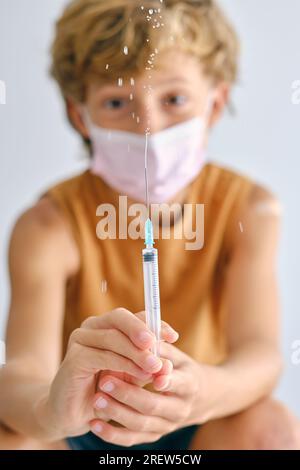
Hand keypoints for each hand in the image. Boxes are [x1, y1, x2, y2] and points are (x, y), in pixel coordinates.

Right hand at [36, 308, 178, 439]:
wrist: (75, 413)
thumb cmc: (107, 390)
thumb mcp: (133, 374)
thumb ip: (148, 365)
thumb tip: (169, 363)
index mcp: (107, 325)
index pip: (134, 316)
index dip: (154, 323)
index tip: (174, 336)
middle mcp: (92, 327)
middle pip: (120, 317)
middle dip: (142, 330)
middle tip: (157, 344)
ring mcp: (80, 339)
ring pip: (113, 337)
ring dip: (136, 352)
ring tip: (154, 367)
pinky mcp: (74, 358)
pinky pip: (102, 356)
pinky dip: (123, 365)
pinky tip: (139, 375)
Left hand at [90, 342, 209, 445]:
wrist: (198, 400)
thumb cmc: (181, 369)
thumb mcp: (177, 356)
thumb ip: (161, 346)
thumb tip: (145, 333)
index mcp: (189, 385)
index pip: (177, 384)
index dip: (160, 379)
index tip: (139, 370)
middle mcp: (180, 409)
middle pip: (153, 406)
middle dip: (127, 394)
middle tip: (104, 381)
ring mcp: (166, 426)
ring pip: (140, 425)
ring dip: (116, 413)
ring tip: (96, 399)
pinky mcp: (154, 436)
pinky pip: (131, 440)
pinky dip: (111, 434)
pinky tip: (94, 424)